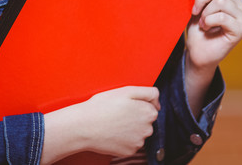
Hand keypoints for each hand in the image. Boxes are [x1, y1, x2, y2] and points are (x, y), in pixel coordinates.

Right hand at [41, 86, 159, 162]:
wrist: (84, 126)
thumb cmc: (102, 106)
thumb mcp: (126, 90)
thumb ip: (148, 92)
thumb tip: (157, 101)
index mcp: (148, 112)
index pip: (152, 106)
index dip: (138, 104)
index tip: (125, 104)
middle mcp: (147, 129)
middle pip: (146, 121)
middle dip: (136, 116)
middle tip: (118, 113)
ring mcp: (138, 142)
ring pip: (138, 132)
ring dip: (130, 128)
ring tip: (113, 122)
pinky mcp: (129, 151)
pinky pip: (130, 143)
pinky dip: (123, 138)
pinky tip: (112, 132)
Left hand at [186, 0, 241, 71]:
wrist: (197, 50)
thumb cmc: (197, 26)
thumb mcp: (197, 1)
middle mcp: (241, 3)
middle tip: (196, 11)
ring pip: (220, 0)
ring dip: (205, 12)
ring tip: (203, 22)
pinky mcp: (241, 29)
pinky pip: (222, 16)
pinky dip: (208, 21)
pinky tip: (207, 28)